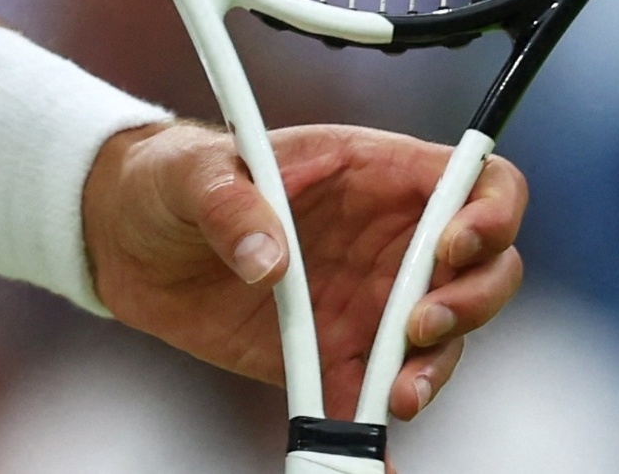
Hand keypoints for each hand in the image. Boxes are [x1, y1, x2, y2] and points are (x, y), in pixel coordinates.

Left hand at [85, 121, 526, 422]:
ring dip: (436, 369)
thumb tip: (269, 258)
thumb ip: (228, 201)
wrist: (131, 239)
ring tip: (395, 391)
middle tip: (417, 325)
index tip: (454, 247)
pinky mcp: (342, 354)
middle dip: (471, 301)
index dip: (487, 213)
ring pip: (447, 339)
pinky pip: (382, 396)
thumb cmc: (172, 178)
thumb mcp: (191, 171)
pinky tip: (370, 449)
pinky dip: (383, 429)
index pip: (474, 180)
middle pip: (484, 269)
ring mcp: (372, 301)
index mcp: (370, 171)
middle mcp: (388, 238)